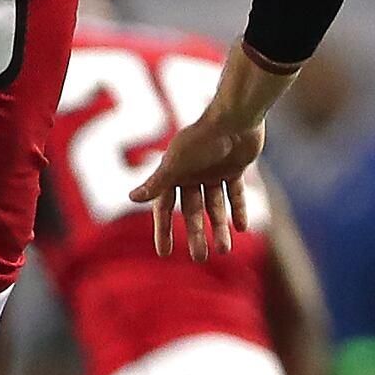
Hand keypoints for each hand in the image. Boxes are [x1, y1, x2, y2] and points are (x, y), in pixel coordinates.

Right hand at [131, 43, 300, 255]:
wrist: (236, 116)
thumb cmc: (203, 137)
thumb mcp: (176, 163)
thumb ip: (157, 182)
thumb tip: (132, 197)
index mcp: (174, 172)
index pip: (165, 207)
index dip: (164, 230)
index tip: (164, 253)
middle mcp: (192, 173)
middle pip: (193, 210)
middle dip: (196, 234)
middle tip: (201, 257)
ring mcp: (214, 170)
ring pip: (216, 205)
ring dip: (220, 227)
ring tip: (225, 249)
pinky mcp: (235, 167)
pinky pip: (235, 193)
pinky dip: (239, 209)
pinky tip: (242, 228)